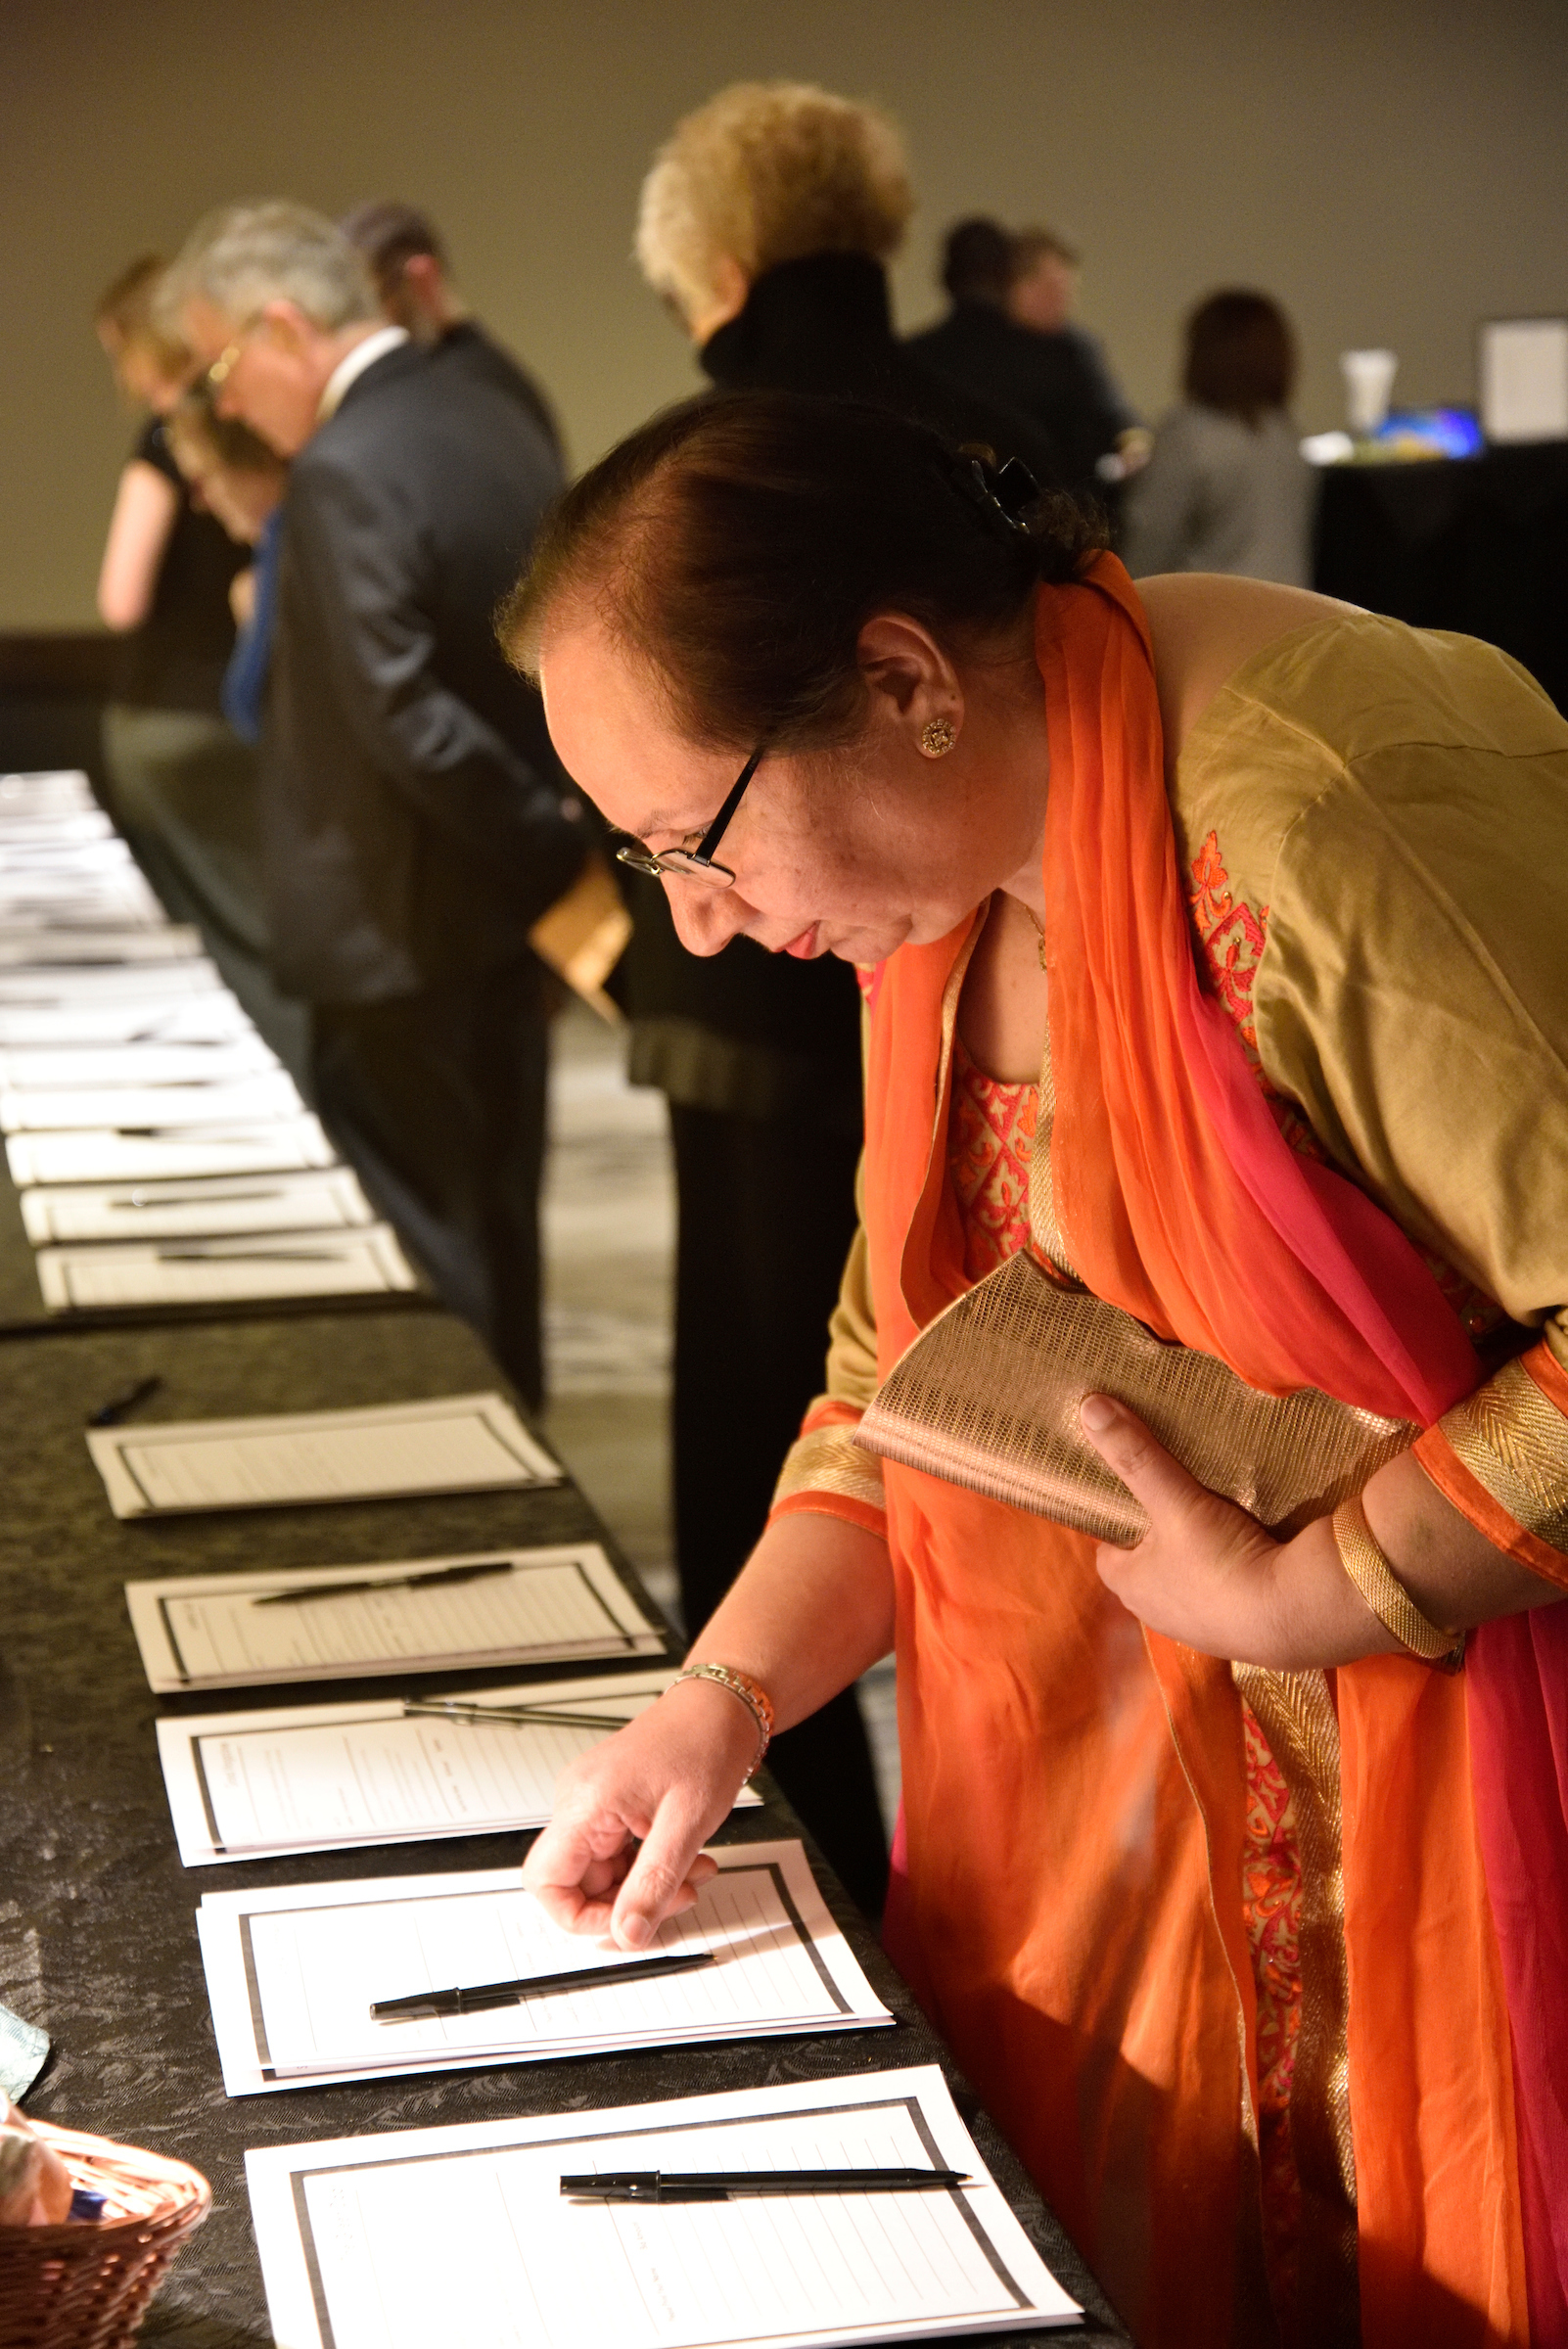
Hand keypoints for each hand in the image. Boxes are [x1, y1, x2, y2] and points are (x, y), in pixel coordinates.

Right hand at [521, 1677, 757, 1948]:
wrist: (721, 1706)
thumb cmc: (704, 1744)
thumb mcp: (686, 1825)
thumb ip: (654, 1884)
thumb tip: (629, 1935)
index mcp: (585, 1802)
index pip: (547, 1883)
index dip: (582, 1917)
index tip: (628, 1923)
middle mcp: (578, 1801)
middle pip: (578, 1884)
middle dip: (630, 1903)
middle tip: (677, 1897)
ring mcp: (593, 1803)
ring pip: (603, 1874)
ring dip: (647, 1886)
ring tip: (691, 1873)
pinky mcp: (610, 1805)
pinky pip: (616, 1854)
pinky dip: (649, 1866)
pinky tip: (684, 1858)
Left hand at [1076, 1393, 1399, 1667]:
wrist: (1297, 1614)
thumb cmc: (1222, 1560)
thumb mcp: (1175, 1501)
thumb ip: (1136, 1457)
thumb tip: (1090, 1408)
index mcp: (1130, 1586)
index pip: (1108, 1551)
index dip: (1118, 1523)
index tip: (1135, 1494)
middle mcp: (1158, 1613)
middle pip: (1149, 1565)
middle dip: (1161, 1536)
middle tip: (1179, 1497)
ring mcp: (1200, 1628)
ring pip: (1188, 1581)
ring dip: (1199, 1556)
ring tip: (1218, 1517)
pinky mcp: (1241, 1632)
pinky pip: (1227, 1595)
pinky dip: (1233, 1574)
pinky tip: (1253, 1549)